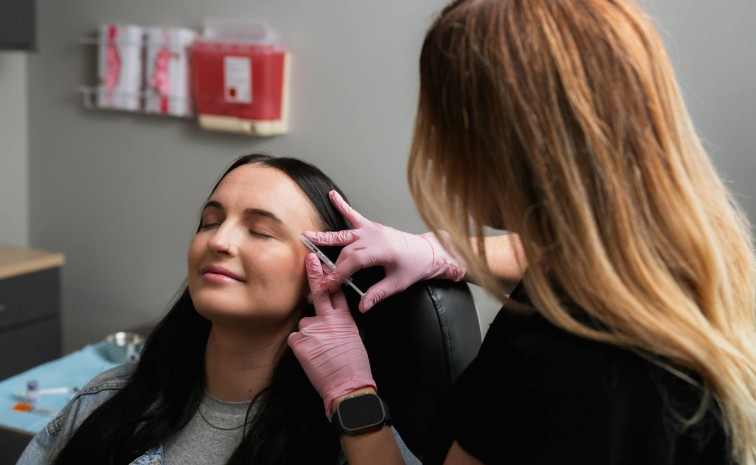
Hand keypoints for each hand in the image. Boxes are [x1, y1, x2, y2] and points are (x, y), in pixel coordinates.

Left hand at [288, 254, 375, 418]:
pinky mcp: (299, 341)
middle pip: (318, 292)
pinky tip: (310, 356)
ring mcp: (312, 329)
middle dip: (314, 274)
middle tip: (309, 259)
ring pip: (304, 323)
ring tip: (319, 351)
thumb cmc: (354, 365)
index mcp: (344, 319)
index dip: (331, 276)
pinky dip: (300, 346)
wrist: (347, 385)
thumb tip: (330, 320)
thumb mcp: (353, 338)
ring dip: (308, 333)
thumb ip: (340, 324)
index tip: (324, 263)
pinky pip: (295, 338)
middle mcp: (327, 319)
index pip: (337, 292)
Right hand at [303, 190, 465, 311]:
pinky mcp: (373, 227)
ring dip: (326, 236)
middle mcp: (375, 237)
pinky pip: (355, 216)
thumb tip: (362, 307)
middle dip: (331, 263)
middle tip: (317, 273)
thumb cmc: (415, 267)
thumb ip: (378, 294)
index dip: (338, 274)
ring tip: (309, 236)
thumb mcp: (398, 284)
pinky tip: (332, 195)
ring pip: (346, 233)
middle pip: (347, 250)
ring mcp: (373, 230)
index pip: (353, 262)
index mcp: (382, 251)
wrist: (428, 251)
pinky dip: (343, 205)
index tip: (328, 284)